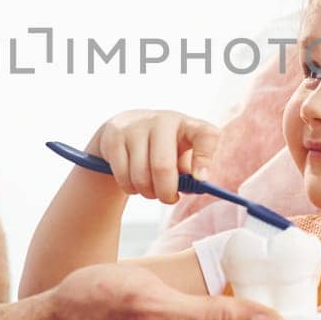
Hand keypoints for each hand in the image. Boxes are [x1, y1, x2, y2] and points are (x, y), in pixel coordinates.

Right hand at [87, 110, 220, 202]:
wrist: (126, 128)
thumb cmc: (163, 148)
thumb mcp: (181, 156)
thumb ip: (190, 174)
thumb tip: (193, 188)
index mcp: (187, 125)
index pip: (205, 135)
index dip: (204, 158)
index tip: (200, 179)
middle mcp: (163, 121)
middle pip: (163, 166)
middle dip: (166, 192)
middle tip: (169, 199)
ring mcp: (136, 127)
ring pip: (140, 176)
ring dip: (147, 192)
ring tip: (150, 190)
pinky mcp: (115, 137)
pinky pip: (123, 176)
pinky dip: (130, 188)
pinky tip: (134, 183)